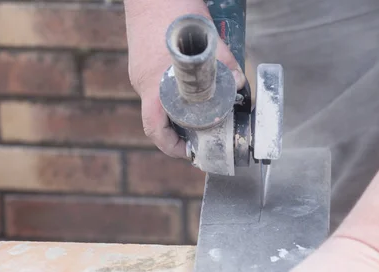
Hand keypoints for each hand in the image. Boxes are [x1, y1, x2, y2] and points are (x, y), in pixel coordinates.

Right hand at [123, 0, 245, 157]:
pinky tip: (189, 90)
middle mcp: (142, 82)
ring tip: (199, 114)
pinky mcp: (141, 63)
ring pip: (158, 104)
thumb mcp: (206, 37)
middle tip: (201, 136)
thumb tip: (240, 84)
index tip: (190, 151)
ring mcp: (139, 72)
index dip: (172, 147)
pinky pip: (155, 88)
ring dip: (177, 113)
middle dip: (180, 132)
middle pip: (158, 119)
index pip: (155, 129)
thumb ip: (225, 62)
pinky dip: (172, 96)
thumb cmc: (173, 9)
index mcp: (154, 84)